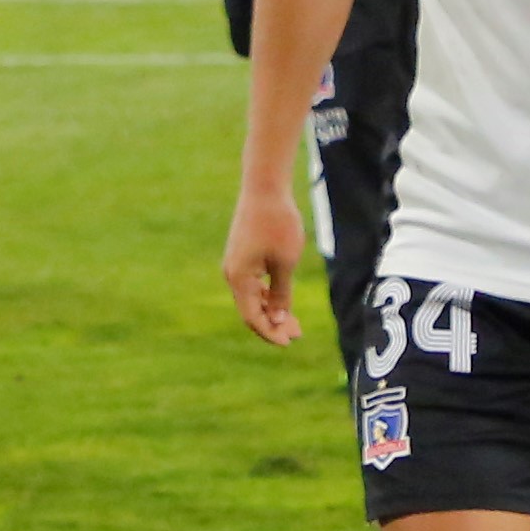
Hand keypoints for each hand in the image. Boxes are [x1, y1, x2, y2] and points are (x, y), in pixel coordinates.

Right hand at [224, 185, 309, 345]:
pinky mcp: (241, 256)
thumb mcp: (285, 262)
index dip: (270, 333)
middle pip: (250, 310)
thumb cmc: (278, 224)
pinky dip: (266, 296)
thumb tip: (276, 321)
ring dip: (271, 311)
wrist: (264, 188)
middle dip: (273, 325)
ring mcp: (235, 265)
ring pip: (251, 298)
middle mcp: (232, 274)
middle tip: (297, 335)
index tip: (289, 342)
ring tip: (294, 322)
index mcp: (239, 278)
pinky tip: (282, 300)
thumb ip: (280, 294)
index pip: (252, 317)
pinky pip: (251, 285)